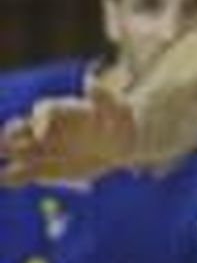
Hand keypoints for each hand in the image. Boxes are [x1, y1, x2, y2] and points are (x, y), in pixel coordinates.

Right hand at [1, 70, 142, 183]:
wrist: (118, 146)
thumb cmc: (118, 123)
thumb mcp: (117, 110)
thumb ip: (103, 98)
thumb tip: (90, 82)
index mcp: (61, 110)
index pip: (45, 110)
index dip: (41, 120)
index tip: (42, 136)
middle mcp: (45, 127)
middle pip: (20, 128)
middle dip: (11, 135)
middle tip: (5, 144)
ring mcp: (41, 148)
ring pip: (15, 150)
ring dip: (6, 154)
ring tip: (1, 170)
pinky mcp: (43, 168)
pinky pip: (24, 172)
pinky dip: (12, 176)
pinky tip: (5, 180)